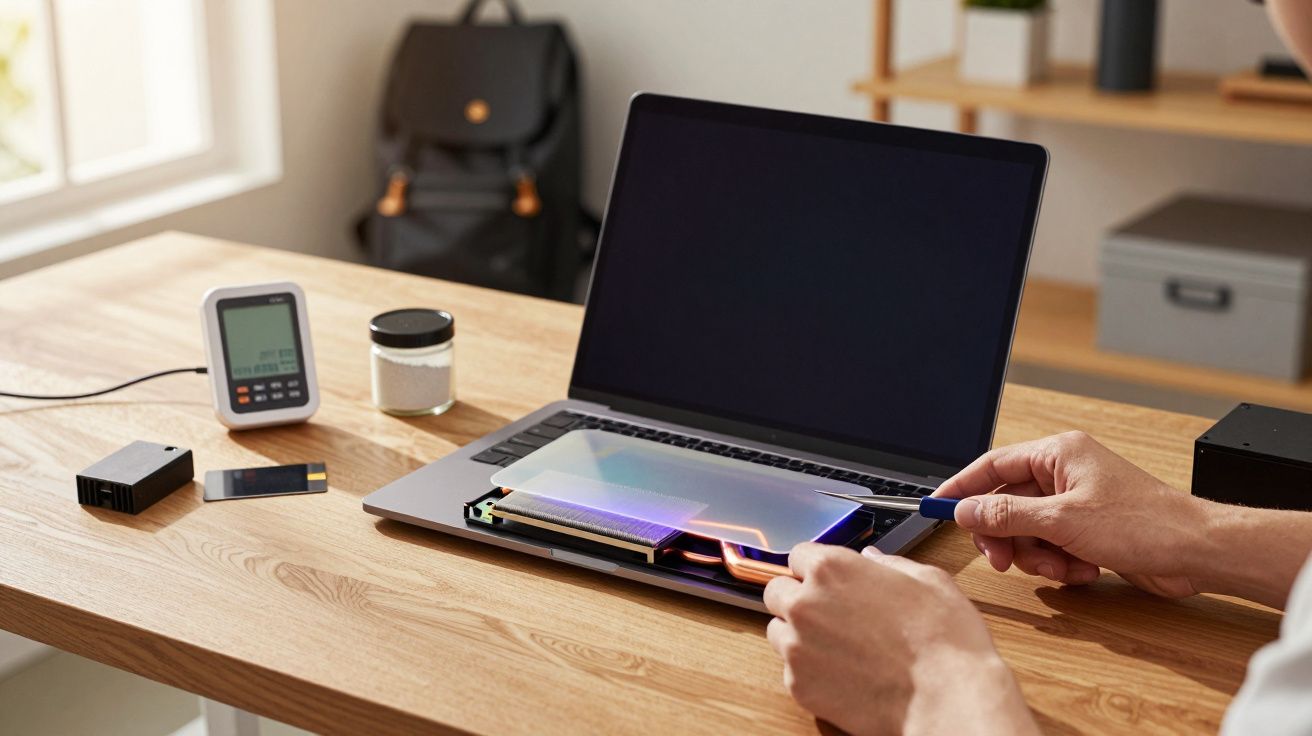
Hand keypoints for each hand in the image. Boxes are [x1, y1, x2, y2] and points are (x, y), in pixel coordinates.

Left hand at [764, 543, 1036, 735]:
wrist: (945, 700)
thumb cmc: (943, 641)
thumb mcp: (928, 581)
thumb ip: (890, 564)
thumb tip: (872, 559)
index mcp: (831, 569)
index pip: (798, 555)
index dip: (816, 568)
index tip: (829, 581)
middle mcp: (805, 604)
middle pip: (777, 591)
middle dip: (797, 598)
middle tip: (830, 614)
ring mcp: (797, 647)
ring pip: (778, 632)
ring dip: (798, 634)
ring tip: (839, 647)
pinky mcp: (799, 686)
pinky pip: (791, 670)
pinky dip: (810, 671)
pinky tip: (845, 674)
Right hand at [933, 430, 1209, 597]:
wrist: (1197, 552)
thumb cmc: (1144, 524)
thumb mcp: (1062, 521)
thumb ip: (1006, 515)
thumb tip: (966, 511)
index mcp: (1058, 453)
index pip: (992, 465)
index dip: (962, 489)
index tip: (938, 508)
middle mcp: (1065, 473)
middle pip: (1006, 503)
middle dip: (1005, 536)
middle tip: (1002, 560)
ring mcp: (1076, 502)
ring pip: (1028, 531)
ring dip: (1037, 556)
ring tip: (1062, 568)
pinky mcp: (1088, 530)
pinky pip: (1051, 546)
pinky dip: (1060, 564)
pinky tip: (1083, 571)